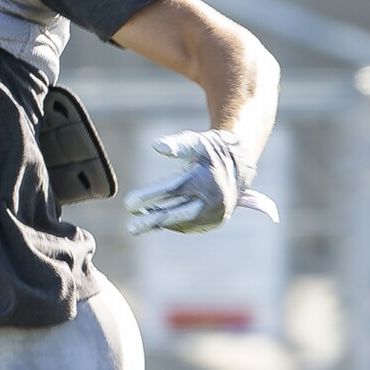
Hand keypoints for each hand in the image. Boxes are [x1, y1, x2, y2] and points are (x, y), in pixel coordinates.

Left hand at [124, 129, 278, 235]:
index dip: (150, 197)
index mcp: (206, 180)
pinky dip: (172, 224)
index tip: (129, 203)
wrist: (240, 165)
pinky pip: (190, 225)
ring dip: (160, 224)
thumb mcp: (196, 142)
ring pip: (183, 222)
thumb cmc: (210, 150)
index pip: (174, 190)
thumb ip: (177, 145)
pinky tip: (154, 221)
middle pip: (178, 213)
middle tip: (131, 227)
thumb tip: (156, 145)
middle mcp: (213, 200)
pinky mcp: (215, 221)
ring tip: (137, 224)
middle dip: (153, 221)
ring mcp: (216, 213)